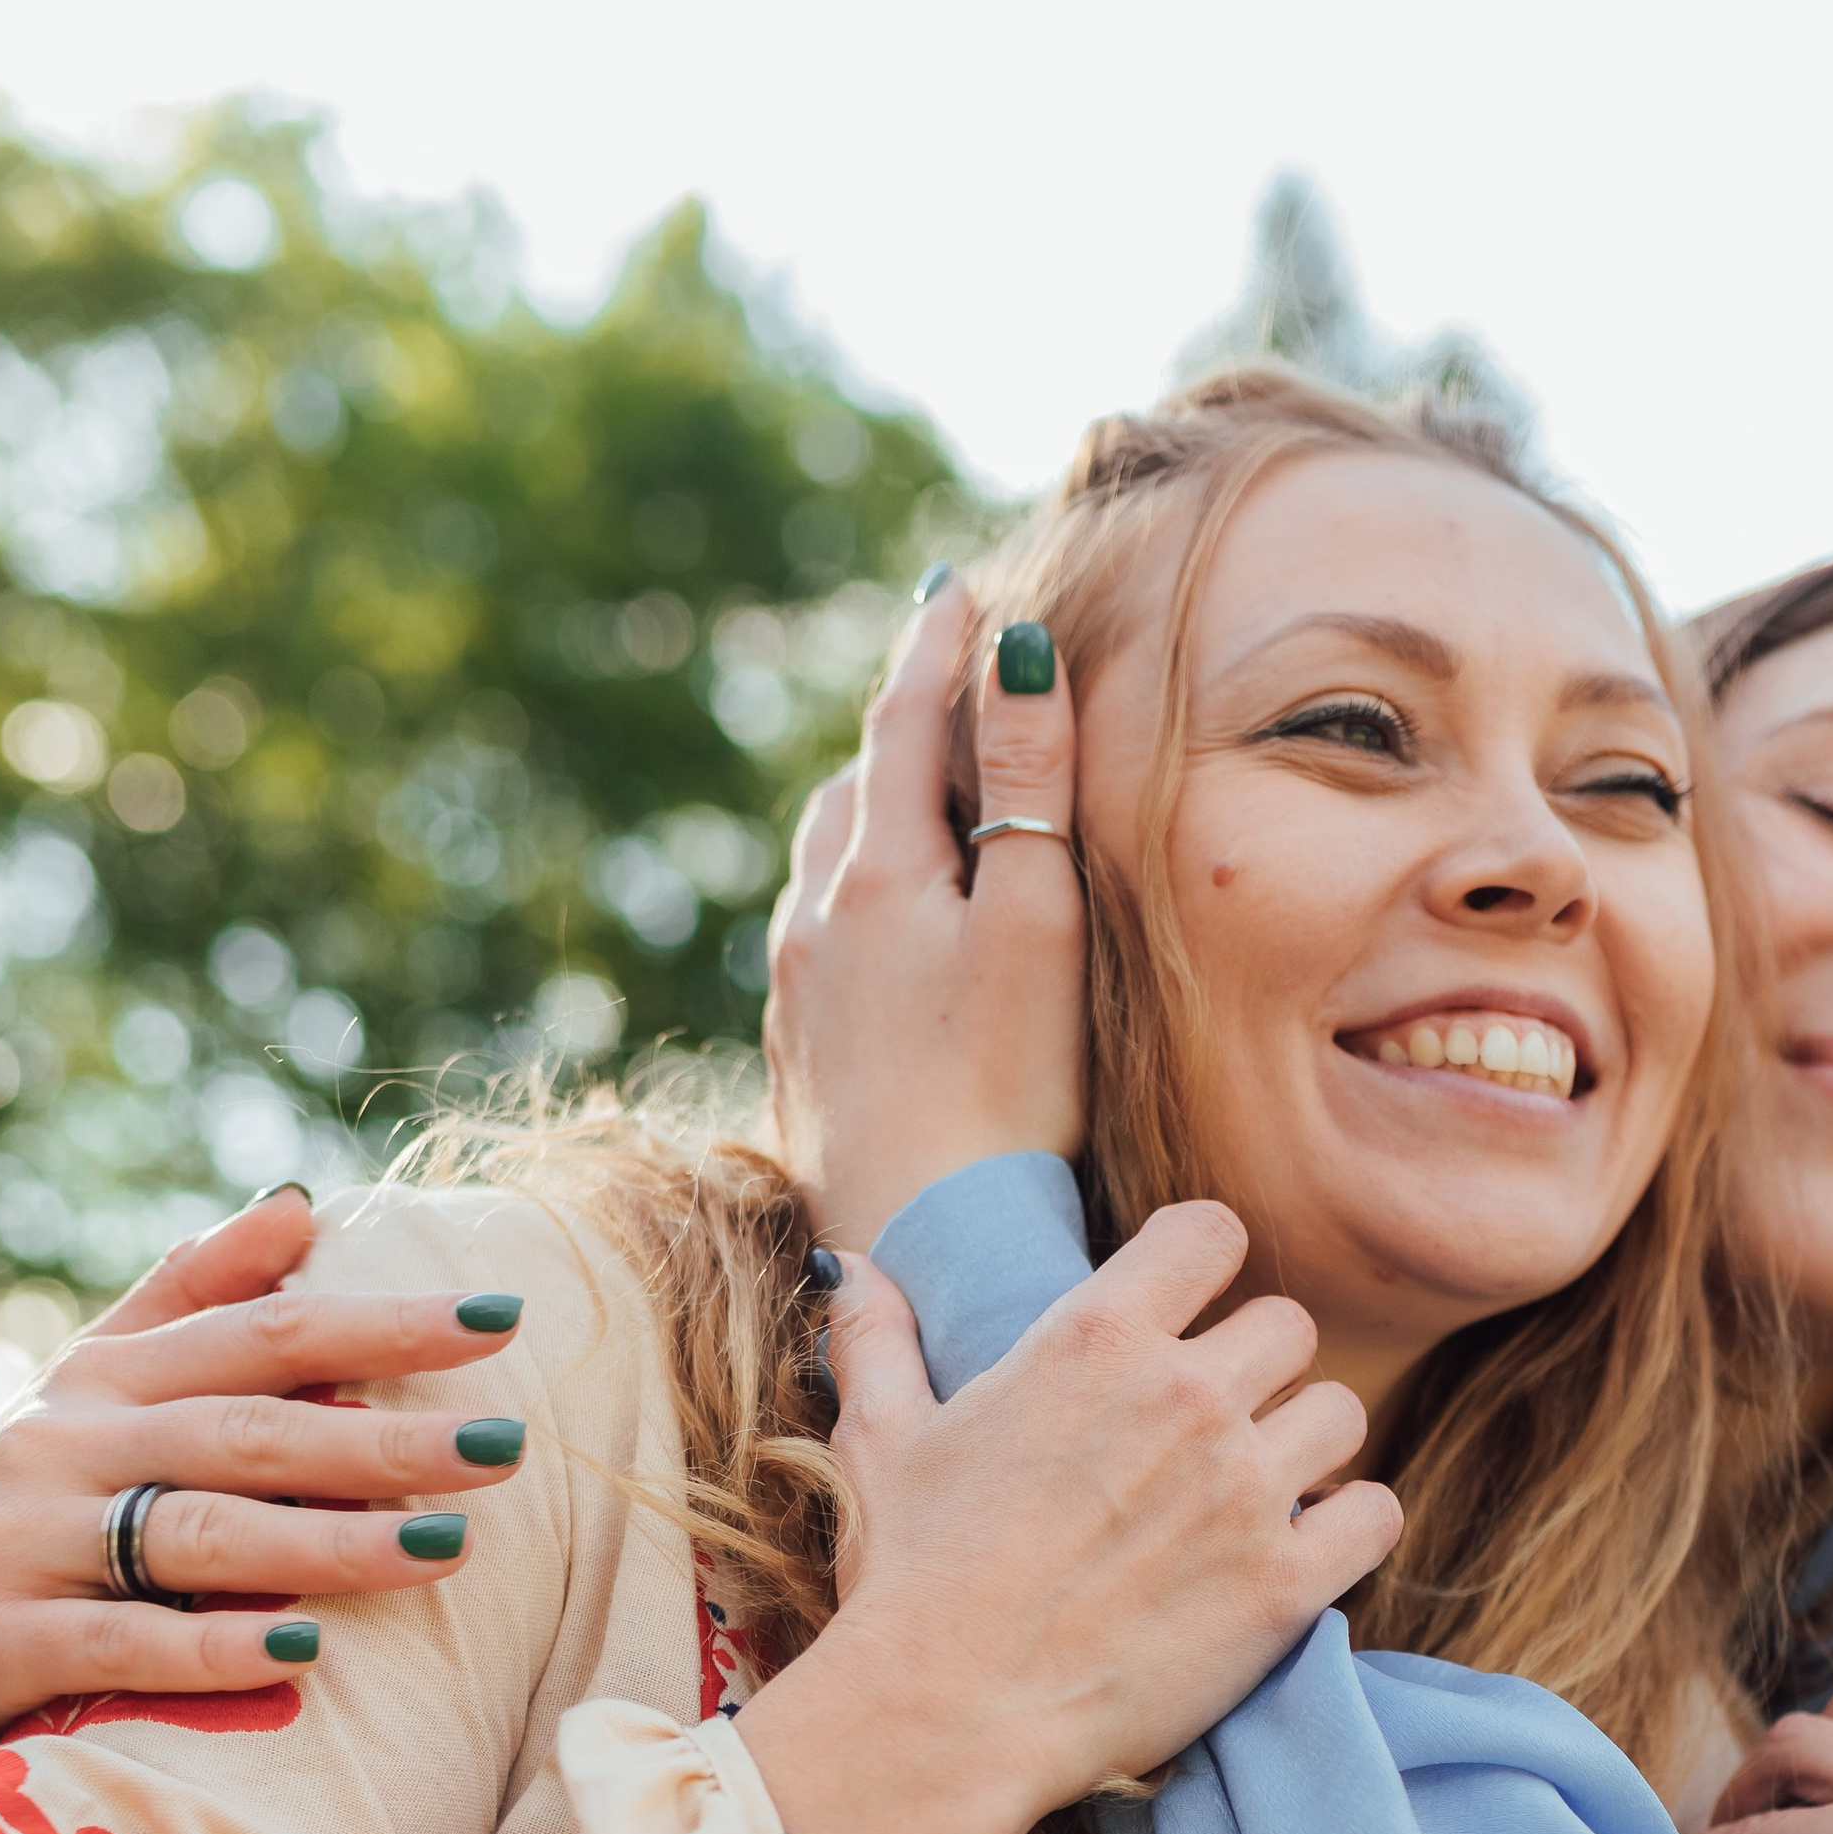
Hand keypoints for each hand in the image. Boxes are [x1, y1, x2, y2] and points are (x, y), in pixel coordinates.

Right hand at [0, 1187, 525, 1755]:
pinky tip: (304, 1657)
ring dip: (330, 1541)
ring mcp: (29, 1539)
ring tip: (446, 1549)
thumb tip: (300, 1206)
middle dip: (387, 1438)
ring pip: (199, 1530)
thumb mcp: (91, 1390)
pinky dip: (214, 1648)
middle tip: (509, 1447)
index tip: (503, 1314)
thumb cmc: (23, 1509)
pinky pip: (122, 1640)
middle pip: (251, 1429)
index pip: (267, 1331)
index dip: (385, 1322)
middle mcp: (70, 1441)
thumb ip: (190, 1300)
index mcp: (110, 1376)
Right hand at [733, 1203, 1398, 1833]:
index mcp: (1093, 1335)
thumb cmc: (910, 1577)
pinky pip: (1374, 1515)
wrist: (949, 1714)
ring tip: (1260, 1493)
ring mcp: (1243, 1488)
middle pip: (1287, 1328)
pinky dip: (1349, 1530)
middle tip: (1213, 1432)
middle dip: (1255, 1371)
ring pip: (1339, 1416)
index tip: (1191, 1313)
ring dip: (1306, 1448)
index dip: (1207, 1268)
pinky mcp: (1284, 1582)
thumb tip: (857, 1268)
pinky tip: (1302, 1552)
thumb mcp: (880, 1441)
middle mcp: (1184, 1394)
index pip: (1213, 1233)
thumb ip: (878, 1341)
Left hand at [764, 573, 1087, 1253]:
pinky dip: (860, 898)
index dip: (934, 647)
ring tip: (920, 803)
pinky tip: (892, 934)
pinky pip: (820, 940)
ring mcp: (796, 994)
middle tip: (944, 691)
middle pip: (853, 789)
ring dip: (871, 817)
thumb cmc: (1006, 1092)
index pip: (899, 720)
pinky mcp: (801, 1059)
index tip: (956, 586)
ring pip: (826, 867)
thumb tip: (1013, 648)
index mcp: (873, 873)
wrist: (923, 1247)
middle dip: (898, 732)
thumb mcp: (1036, 922)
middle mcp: (813, 921)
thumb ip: (1026, 782)